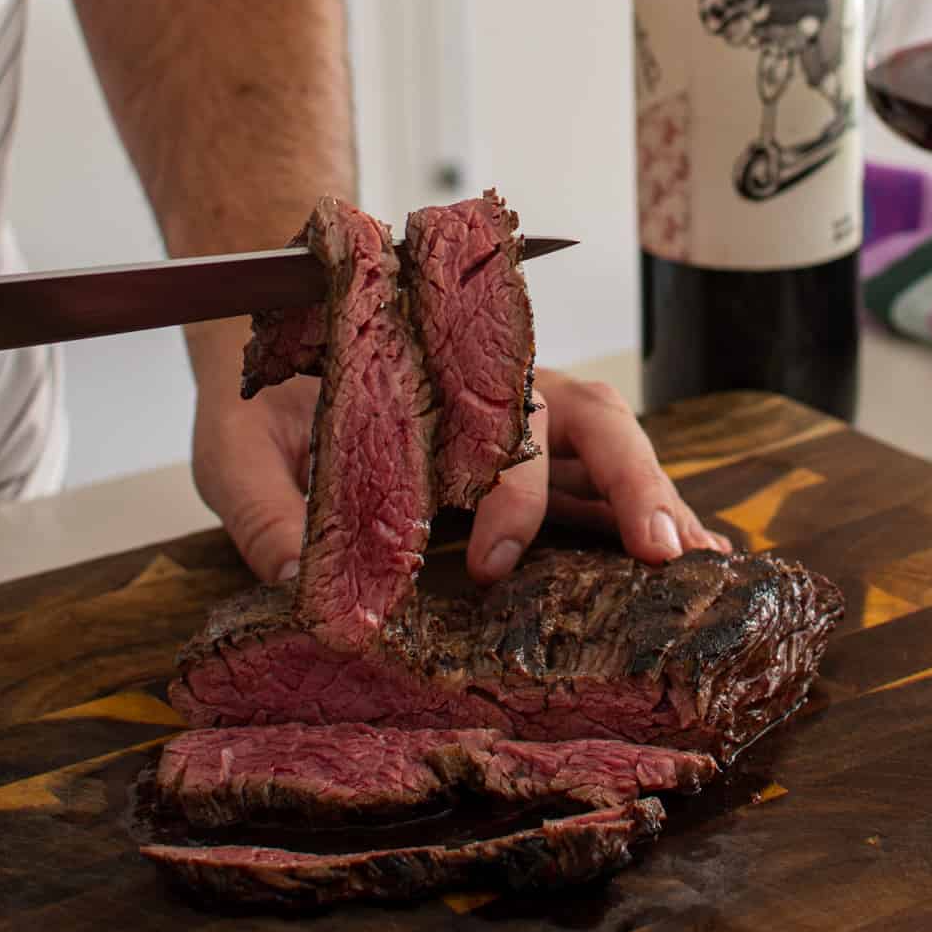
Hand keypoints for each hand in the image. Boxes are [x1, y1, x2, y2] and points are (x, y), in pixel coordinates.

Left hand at [189, 326, 729, 588]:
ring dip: (654, 493)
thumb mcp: (236, 451)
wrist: (272, 349)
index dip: (507, 495)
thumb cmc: (260, 402)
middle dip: (630, 481)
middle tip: (659, 550)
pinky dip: (651, 508)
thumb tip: (296, 583)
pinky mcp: (537, 461)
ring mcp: (524, 425)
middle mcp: (495, 396)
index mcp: (431, 383)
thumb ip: (263, 507)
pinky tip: (694, 552)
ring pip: (613, 441)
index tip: (492, 563)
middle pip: (587, 419)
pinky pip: (604, 478)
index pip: (494, 430)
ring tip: (695, 557)